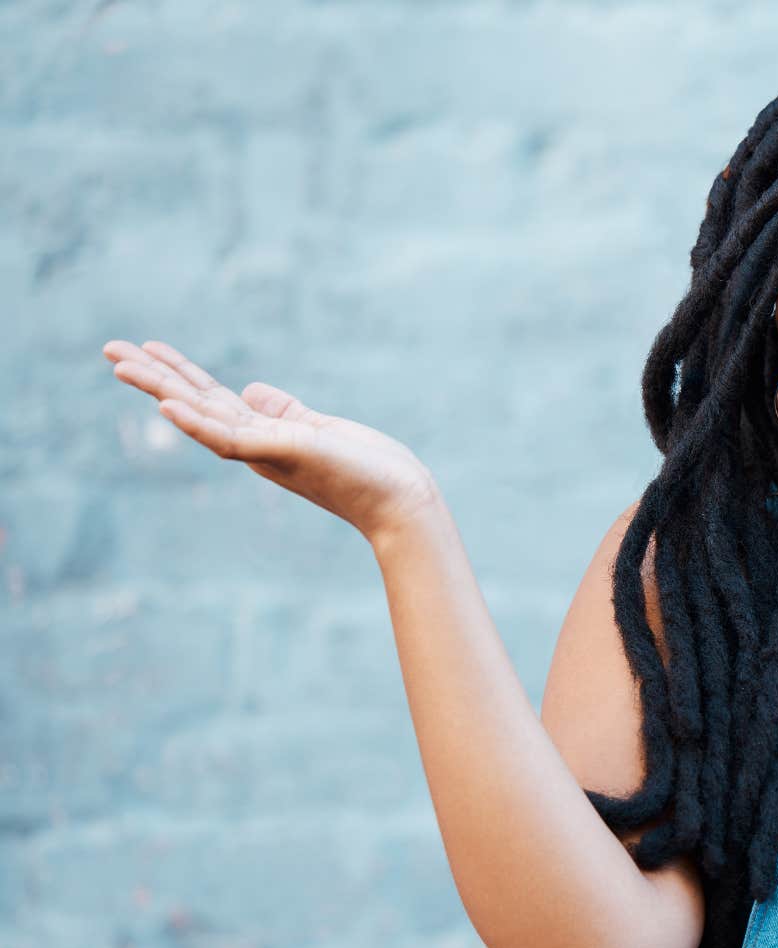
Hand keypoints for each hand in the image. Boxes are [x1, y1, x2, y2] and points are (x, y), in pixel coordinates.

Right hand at [101, 339, 443, 541]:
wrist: (400, 501)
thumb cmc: (367, 470)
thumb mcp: (318, 429)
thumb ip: (282, 410)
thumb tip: (249, 389)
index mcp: (264, 434)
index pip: (212, 399)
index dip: (180, 373)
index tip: (148, 348)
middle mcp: (256, 445)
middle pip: (195, 403)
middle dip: (154, 376)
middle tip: (109, 349)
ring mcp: (265, 451)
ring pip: (201, 416)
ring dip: (161, 390)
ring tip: (122, 365)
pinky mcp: (282, 452)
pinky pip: (230, 438)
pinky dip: (197, 423)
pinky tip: (168, 405)